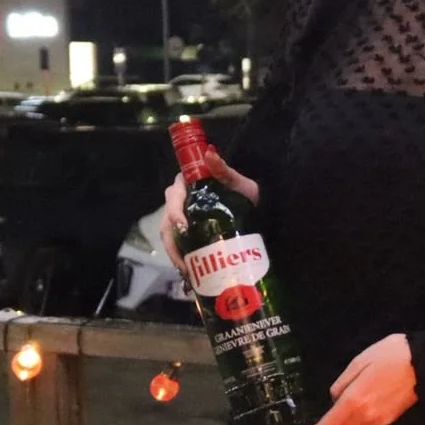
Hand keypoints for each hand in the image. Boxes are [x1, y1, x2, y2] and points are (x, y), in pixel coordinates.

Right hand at [159, 147, 259, 277]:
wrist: (257, 212)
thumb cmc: (245, 193)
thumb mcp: (239, 182)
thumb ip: (225, 170)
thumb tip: (210, 153)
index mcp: (187, 185)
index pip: (173, 196)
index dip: (174, 211)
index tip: (184, 226)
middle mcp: (181, 201)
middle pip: (167, 220)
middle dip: (172, 241)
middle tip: (183, 260)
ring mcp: (184, 219)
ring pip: (170, 236)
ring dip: (174, 253)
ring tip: (185, 269)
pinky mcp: (189, 234)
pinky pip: (179, 246)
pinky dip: (182, 258)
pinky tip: (188, 271)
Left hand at [295, 334, 417, 424]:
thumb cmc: (390, 356)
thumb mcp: (359, 362)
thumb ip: (342, 383)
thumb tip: (334, 399)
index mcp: (355, 401)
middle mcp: (366, 417)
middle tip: (310, 423)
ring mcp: (379, 420)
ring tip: (330, 416)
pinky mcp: (389, 419)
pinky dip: (353, 422)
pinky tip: (351, 411)